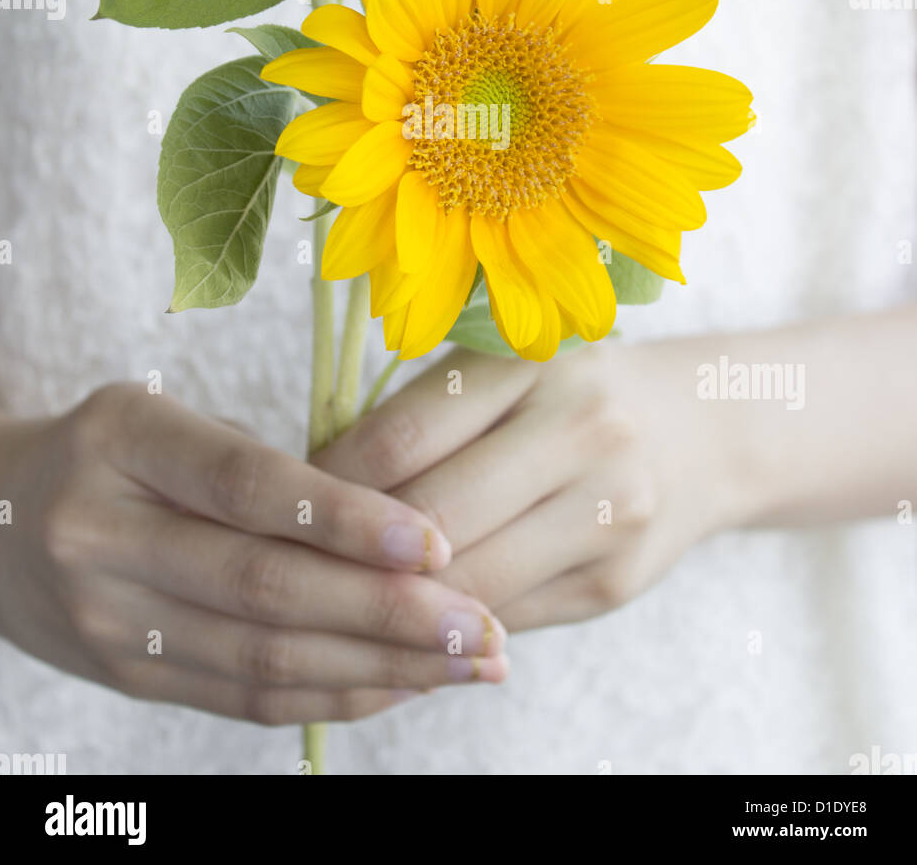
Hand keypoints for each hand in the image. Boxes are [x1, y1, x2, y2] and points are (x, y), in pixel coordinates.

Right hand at [0, 384, 507, 723]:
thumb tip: (401, 524)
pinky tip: (401, 684)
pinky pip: (242, 698)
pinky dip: (332, 694)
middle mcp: (102, 534)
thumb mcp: (166, 419)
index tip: (438, 542)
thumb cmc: (115, 453)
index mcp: (123, 441)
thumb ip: (263, 467)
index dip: (347, 519)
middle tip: (483, 626)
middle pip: (262, 588)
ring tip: (468, 662)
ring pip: (261, 658)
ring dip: (378, 667)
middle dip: (387, 614)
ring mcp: (107, 620)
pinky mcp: (124, 677)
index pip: (246, 486)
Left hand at [314, 343, 753, 629]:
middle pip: (433, 517)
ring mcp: (609, 509)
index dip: (331, 483)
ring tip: (337, 602)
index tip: (286, 502)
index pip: (403, 435)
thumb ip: (427, 418)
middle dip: (354, 553)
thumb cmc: (567, 393)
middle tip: (295, 564)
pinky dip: (448, 629)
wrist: (702, 432)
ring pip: (469, 583)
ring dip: (396, 603)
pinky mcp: (615, 580)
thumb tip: (315, 489)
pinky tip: (407, 627)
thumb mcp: (506, 371)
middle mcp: (582, 426)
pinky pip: (506, 618)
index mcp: (534, 359)